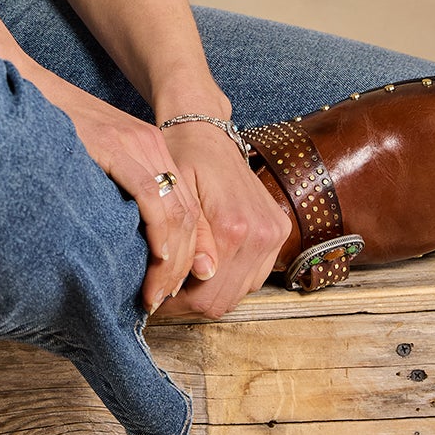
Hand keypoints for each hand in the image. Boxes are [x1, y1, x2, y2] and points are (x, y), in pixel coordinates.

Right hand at [42, 76, 203, 308]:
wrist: (23, 85)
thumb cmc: (47, 131)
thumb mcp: (92, 161)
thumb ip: (112, 191)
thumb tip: (121, 242)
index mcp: (150, 149)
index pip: (187, 211)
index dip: (187, 256)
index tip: (171, 290)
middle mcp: (151, 145)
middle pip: (190, 216)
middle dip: (183, 267)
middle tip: (163, 301)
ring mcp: (136, 143)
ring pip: (177, 212)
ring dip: (172, 261)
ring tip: (155, 294)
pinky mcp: (115, 144)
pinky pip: (151, 196)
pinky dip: (160, 233)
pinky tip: (155, 260)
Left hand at [143, 120, 292, 320]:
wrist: (206, 131)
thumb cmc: (182, 157)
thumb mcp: (175, 192)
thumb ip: (192, 235)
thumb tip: (204, 274)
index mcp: (232, 226)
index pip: (205, 295)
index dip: (175, 304)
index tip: (155, 299)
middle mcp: (260, 234)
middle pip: (224, 300)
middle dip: (191, 303)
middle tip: (164, 293)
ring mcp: (274, 234)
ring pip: (241, 292)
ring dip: (212, 292)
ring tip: (183, 277)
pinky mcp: (280, 231)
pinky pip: (255, 275)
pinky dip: (232, 278)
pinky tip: (209, 264)